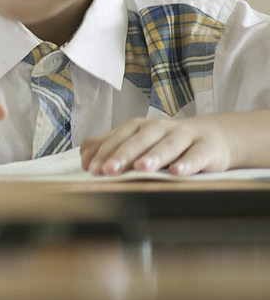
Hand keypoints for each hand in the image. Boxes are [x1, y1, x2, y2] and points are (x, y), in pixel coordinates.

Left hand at [82, 116, 233, 176]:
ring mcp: (185, 136)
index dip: (105, 152)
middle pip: (140, 139)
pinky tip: (177, 172)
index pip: (119, 137)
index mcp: (140, 127)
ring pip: (168, 145)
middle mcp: (160, 128)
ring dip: (154, 156)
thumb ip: (113, 147)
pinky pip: (197, 155)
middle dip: (123, 154)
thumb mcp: (141, 142)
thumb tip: (86, 158)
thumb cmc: (169, 143)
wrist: (214, 137)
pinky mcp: (207, 148)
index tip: (93, 168)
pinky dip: (188, 163)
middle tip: (109, 169)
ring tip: (141, 168)